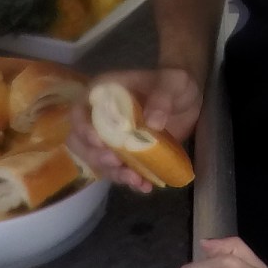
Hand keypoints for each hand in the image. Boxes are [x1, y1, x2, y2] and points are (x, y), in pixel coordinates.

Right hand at [72, 66, 200, 193]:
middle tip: (116, 163)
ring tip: (135, 179)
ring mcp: (112, 139)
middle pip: (81, 141)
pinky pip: (120, 171)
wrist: (186, 99)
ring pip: (99, 160)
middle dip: (95, 156)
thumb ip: (162, 98)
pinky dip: (130, 180)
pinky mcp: (126, 154)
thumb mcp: (173, 82)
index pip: (80, 111)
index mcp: (105, 94)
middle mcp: (102, 118)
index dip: (83, 127)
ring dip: (113, 173)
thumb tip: (152, 123)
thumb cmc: (173, 83)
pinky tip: (144, 185)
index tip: (100, 141)